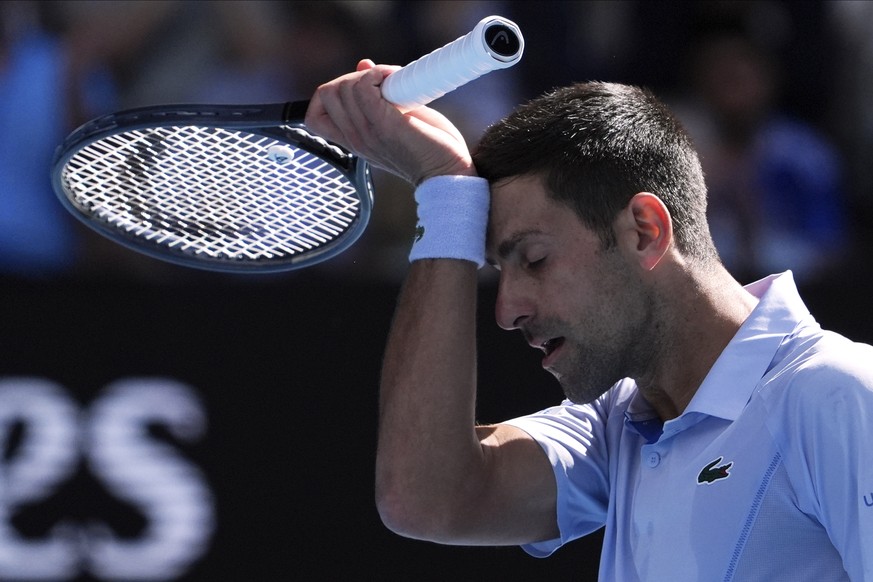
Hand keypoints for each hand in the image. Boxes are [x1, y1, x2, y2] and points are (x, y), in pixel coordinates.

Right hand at [305, 60, 475, 184]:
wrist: (447, 172)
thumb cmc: (426, 147)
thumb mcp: (394, 119)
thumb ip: (374, 97)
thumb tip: (363, 66)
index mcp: (354, 141)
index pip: (315, 116)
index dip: (330, 95)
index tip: (359, 91)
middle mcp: (355, 138)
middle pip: (327, 93)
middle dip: (352, 77)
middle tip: (381, 84)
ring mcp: (367, 133)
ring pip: (343, 87)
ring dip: (370, 74)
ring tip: (393, 82)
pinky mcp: (384, 125)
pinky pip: (363, 86)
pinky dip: (378, 74)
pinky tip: (395, 80)